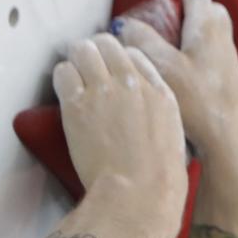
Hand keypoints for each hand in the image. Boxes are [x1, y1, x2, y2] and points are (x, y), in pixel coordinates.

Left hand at [54, 33, 186, 234]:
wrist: (138, 193)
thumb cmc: (159, 180)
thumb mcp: (174, 139)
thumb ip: (160, 116)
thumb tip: (147, 117)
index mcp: (160, 92)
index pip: (134, 54)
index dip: (119, 61)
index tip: (112, 74)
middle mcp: (132, 83)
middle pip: (106, 43)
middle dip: (95, 53)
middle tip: (87, 68)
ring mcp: (103, 90)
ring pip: (82, 49)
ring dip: (76, 61)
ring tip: (74, 77)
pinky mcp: (77, 104)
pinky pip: (63, 71)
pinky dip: (63, 78)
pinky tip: (66, 92)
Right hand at [116, 0, 237, 235]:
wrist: (229, 143)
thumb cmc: (199, 103)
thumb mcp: (162, 67)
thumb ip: (142, 41)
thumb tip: (125, 25)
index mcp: (208, 30)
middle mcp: (223, 43)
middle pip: (211, 14)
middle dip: (192, 10)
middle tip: (171, 14)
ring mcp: (229, 66)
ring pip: (213, 38)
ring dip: (194, 35)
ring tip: (169, 45)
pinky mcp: (228, 87)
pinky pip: (213, 61)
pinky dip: (197, 58)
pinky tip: (180, 75)